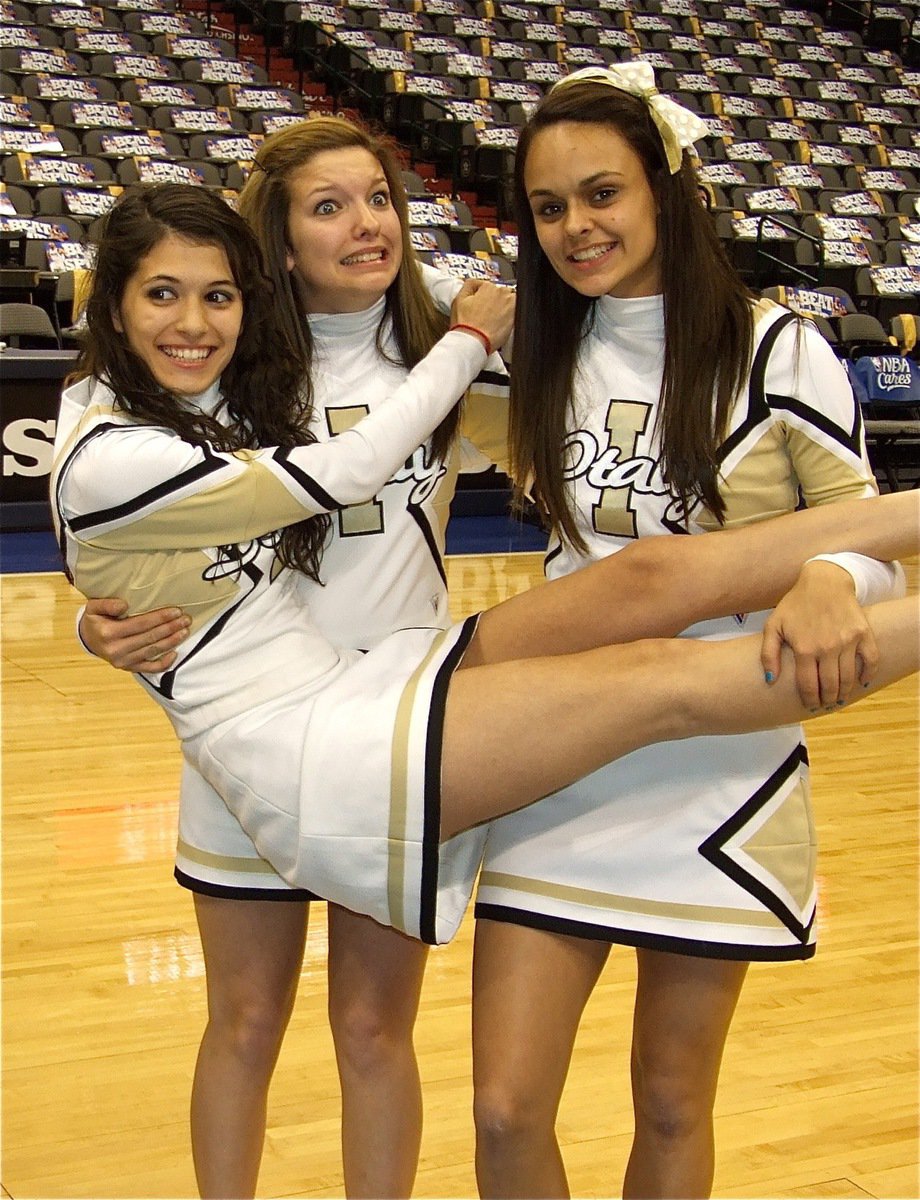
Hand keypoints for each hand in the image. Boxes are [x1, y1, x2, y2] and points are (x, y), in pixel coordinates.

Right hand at [80, 597, 190, 672]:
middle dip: (170, 628)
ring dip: (171, 642)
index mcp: (108, 633)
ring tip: (185, 631)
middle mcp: (116, 649)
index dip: (160, 617)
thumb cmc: (95, 620)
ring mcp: (123, 661)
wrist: (88, 639)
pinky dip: (164, 663)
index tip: (176, 611)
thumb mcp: (93, 607)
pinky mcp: (128, 668)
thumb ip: (107, 604)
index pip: (140, 624)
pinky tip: (175, 654)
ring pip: (152, 651)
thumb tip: (124, 605)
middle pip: (150, 637)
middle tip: (186, 619)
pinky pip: (149, 668)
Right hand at [450, 280, 515, 351]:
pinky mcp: (516, 319)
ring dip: (504, 307)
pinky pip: (514, 314)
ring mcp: (511, 306)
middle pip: (500, 293)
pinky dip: (509, 317)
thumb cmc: (466, 324)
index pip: (487, 286)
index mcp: (489, 287)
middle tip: (486, 312)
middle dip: (494, 300)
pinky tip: (499, 324)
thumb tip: (474, 282)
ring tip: (493, 318)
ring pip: (510, 302)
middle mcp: (503, 294)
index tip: (480, 303)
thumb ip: (468, 285)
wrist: (473, 341)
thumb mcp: (458, 299)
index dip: (482, 295)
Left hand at [761, 560, 878, 709]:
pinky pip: (870, 660)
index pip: (808, 685)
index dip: (810, 699)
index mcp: (804, 648)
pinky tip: (861, 683)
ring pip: (848, 678)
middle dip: (827, 699)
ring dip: (844, 692)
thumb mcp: (773, 626)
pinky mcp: (863, 633)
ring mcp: (847, 641)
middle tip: (825, 703)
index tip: (811, 705)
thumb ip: (768, 654)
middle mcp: (827, 647)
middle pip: (830, 685)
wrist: (823, 581)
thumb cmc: (795, 605)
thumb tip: (770, 680)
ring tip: (838, 697)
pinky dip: (867, 675)